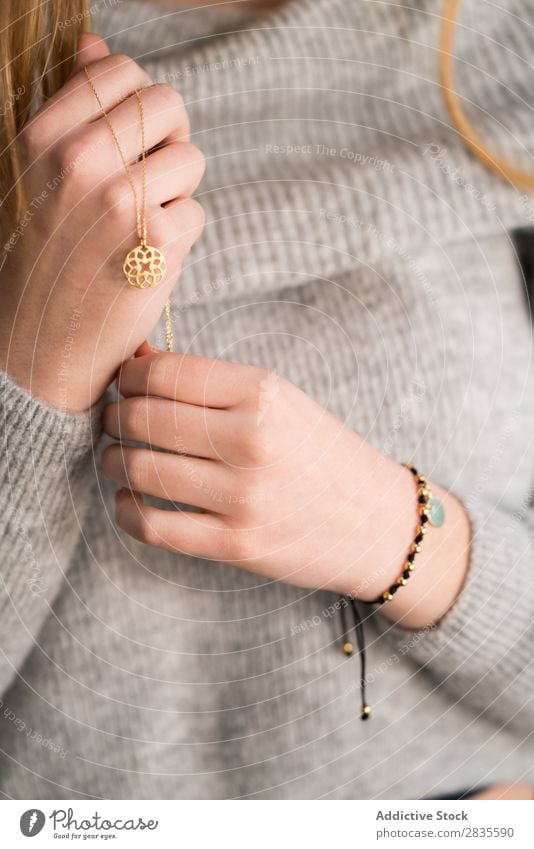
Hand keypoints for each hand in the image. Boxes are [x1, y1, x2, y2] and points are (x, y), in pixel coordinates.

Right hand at [0, 34, 204, 410]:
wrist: (41, 349)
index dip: (139, 101)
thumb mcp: (38, 179)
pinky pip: (197, 214)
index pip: (119, 72)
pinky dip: (181, 238)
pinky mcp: (159, 245)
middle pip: (167, 104)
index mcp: (44, 139)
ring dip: (177, 192)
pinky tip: (149, 259)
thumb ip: (70, 109)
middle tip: (151, 176)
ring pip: (191, 159)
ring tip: (144, 224)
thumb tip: (95, 45)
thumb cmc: (46, 260)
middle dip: (169, 137)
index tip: (133, 136)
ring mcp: (122, 203)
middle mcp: (82, 163)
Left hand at [102, 348, 470, 626]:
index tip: (125, 385)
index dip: (128, 377)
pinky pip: (153, 525)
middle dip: (114, 417)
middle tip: (114, 422)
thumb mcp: (279, 401)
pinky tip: (130, 502)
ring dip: (113, 462)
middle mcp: (252, 439)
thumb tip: (136, 357)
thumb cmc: (321, 455)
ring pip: (139, 469)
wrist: (377, 522)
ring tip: (119, 459)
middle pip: (143, 418)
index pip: (163, 373)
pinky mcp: (238, 544)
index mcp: (263, 392)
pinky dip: (126, 512)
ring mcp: (245, 495)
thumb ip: (209, 381)